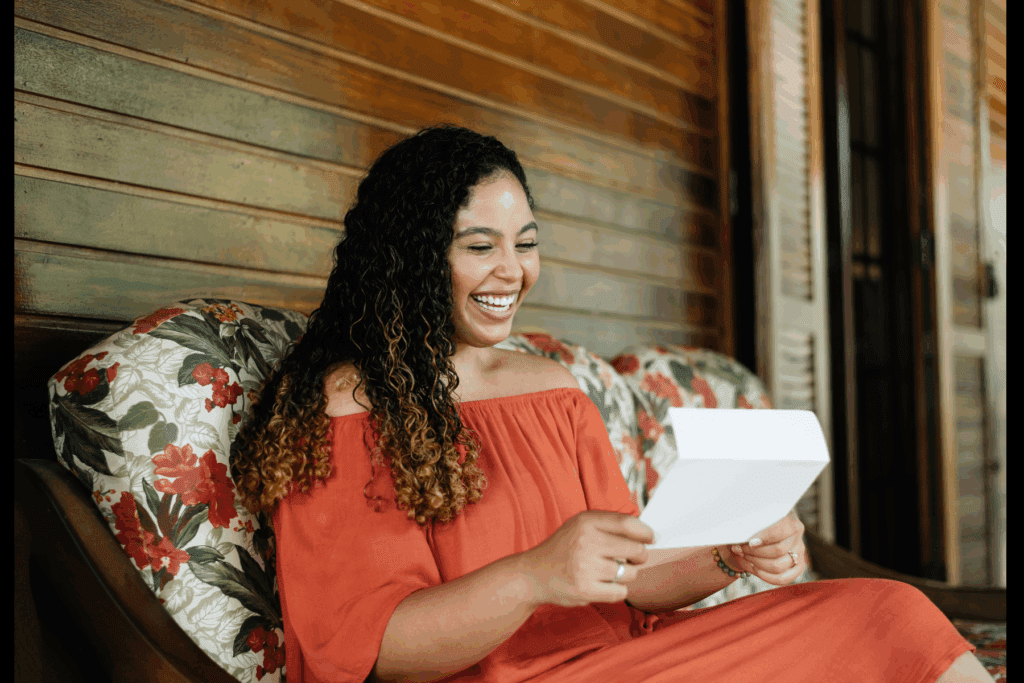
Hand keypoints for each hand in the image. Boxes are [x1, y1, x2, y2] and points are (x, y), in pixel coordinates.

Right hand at [517, 511, 653, 607]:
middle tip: (632, 558)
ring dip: (626, 574)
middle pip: (635, 550)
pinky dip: (617, 590)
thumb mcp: (580, 525)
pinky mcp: (585, 590)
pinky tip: (604, 584)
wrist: (534, 574)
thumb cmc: (564, 548)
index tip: (651, 538)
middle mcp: (586, 542)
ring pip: (629, 573)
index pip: (628, 524)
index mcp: (586, 522)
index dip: (646, 533)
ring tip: (610, 571)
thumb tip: (648, 534)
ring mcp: (585, 567)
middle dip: (639, 556)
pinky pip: (621, 592)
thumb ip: (609, 525)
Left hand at [727, 510, 806, 586]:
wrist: (758, 533)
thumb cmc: (754, 524)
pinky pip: (782, 579)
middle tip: (739, 549)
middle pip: (778, 550)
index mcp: (790, 520)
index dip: (764, 539)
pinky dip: (764, 575)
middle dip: (755, 552)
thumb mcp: (752, 520)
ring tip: (743, 556)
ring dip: (756, 564)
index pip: (780, 532)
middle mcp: (797, 537)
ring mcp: (799, 553)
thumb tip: (738, 544)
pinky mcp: (797, 567)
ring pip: (778, 566)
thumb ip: (748, 528)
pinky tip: (751, 567)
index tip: (749, 542)